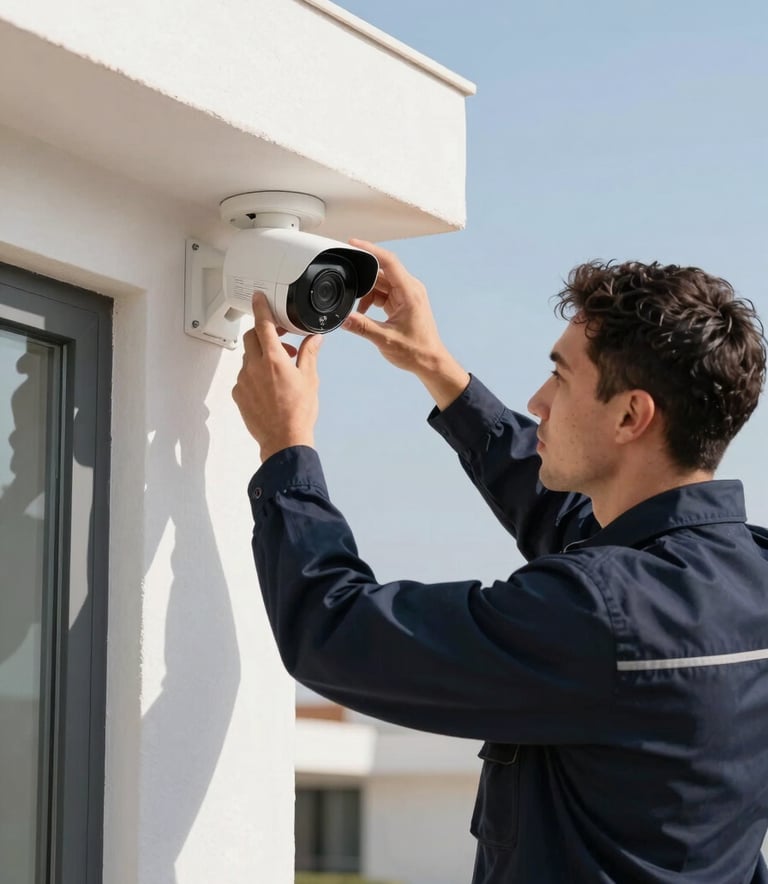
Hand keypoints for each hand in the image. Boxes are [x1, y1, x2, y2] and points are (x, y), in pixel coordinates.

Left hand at [232, 293, 321, 461]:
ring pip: (248, 357)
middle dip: (264, 334)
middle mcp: (254, 366)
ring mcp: (243, 381)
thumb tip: (315, 339)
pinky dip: (255, 374)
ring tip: (279, 370)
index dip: (260, 307)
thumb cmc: (298, 412)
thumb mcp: (310, 379)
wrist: (284, 439)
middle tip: (280, 341)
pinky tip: (269, 386)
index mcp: (273, 359)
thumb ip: (309, 354)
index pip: (263, 324)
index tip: (258, 297)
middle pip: (252, 337)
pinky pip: (244, 376)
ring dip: (261, 356)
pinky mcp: (238, 394)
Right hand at [343, 240, 469, 409]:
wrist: (430, 362)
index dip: (370, 249)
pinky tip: (364, 313)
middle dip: (362, 280)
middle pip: (381, 273)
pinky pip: (383, 293)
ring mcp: (406, 295)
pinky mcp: (402, 303)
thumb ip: (362, 327)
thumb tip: (343, 319)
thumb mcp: (385, 339)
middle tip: (347, 285)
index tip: (354, 243)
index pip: (389, 261)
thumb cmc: (417, 351)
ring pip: (380, 284)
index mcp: (409, 292)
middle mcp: (409, 289)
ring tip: (358, 311)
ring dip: (366, 294)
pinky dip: (371, 300)